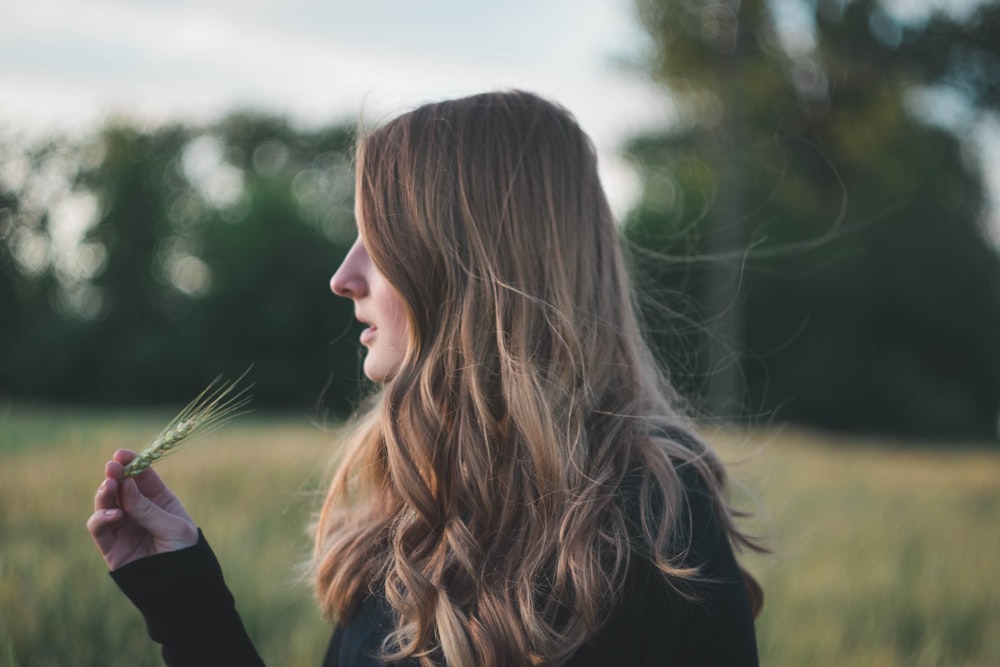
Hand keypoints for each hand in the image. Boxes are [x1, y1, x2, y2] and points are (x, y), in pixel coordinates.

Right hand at [86, 449, 198, 569]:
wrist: (180, 587)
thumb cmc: (184, 553)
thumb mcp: (173, 528)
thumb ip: (148, 509)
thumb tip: (125, 484)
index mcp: (159, 501)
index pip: (143, 477)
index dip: (132, 463)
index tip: (121, 454)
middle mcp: (138, 511)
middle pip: (120, 487)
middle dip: (114, 475)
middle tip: (111, 468)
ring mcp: (123, 527)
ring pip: (105, 504)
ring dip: (105, 494)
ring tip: (110, 487)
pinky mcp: (110, 546)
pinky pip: (98, 528)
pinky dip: (101, 518)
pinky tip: (115, 515)